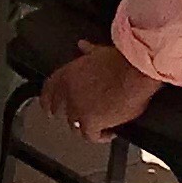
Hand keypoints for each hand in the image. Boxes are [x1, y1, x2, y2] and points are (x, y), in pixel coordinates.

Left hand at [43, 38, 160, 138]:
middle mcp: (69, 92)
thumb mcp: (99, 52)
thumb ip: (88, 51)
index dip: (47, 100)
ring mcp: (78, 108)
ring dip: (86, 127)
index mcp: (68, 74)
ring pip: (75, 126)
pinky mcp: (91, 122)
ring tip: (97, 127)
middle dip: (69, 116)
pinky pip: (91, 136)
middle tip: (79, 120)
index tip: (48, 107)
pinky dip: (100, 136)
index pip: (49, 89)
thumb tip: (83, 46)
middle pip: (62, 111)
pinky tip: (109, 133)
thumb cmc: (120, 61)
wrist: (133, 73)